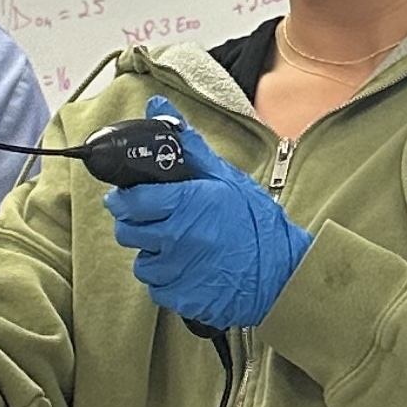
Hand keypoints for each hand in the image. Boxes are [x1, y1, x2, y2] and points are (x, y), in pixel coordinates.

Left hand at [105, 123, 308, 330]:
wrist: (283, 274)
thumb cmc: (257, 225)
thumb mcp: (225, 178)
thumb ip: (188, 146)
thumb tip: (158, 108)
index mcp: (188, 204)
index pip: (131, 201)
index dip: (123, 199)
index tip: (125, 197)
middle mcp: (179, 238)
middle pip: (127, 231)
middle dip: (135, 224)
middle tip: (153, 220)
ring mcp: (179, 270)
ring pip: (141, 262)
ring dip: (153, 254)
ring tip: (179, 246)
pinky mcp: (183, 298)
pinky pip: (157, 288)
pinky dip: (168, 279)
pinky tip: (188, 269)